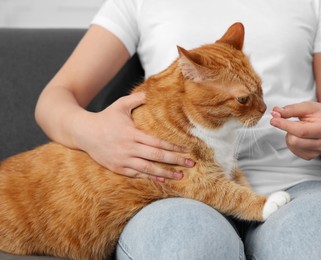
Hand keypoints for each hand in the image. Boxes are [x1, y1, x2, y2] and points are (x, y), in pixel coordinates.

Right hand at [74, 92, 194, 181]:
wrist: (83, 133)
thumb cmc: (105, 117)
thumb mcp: (120, 104)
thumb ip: (138, 99)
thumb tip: (153, 90)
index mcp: (132, 133)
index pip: (157, 142)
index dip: (173, 147)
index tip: (187, 149)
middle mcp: (129, 148)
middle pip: (157, 156)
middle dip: (176, 161)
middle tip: (192, 163)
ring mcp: (123, 160)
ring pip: (149, 169)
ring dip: (166, 173)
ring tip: (181, 176)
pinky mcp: (118, 168)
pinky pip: (137, 175)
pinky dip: (150, 177)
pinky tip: (162, 179)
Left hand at [270, 101, 320, 159]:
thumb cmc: (318, 114)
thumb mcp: (307, 106)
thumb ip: (291, 109)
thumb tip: (275, 113)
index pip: (300, 130)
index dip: (285, 125)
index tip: (273, 119)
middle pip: (294, 140)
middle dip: (287, 129)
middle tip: (291, 121)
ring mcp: (317, 152)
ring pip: (292, 145)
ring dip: (290, 134)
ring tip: (299, 128)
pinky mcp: (310, 156)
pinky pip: (292, 149)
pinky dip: (291, 141)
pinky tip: (300, 136)